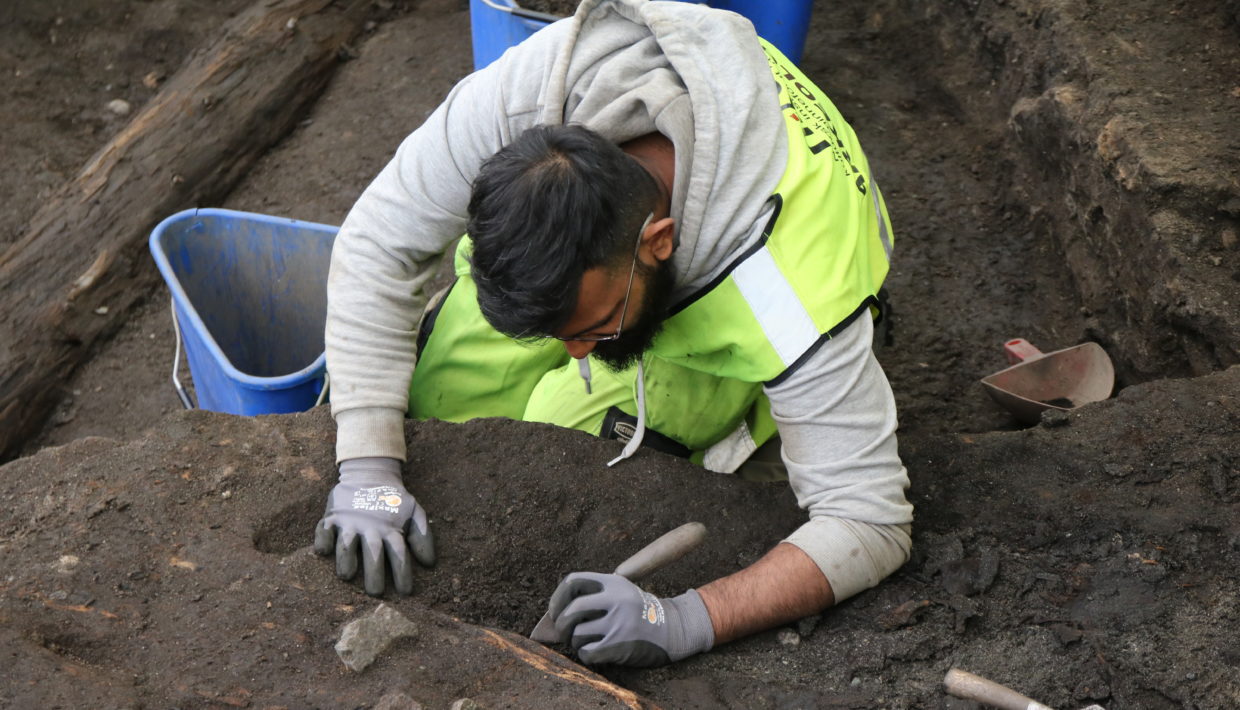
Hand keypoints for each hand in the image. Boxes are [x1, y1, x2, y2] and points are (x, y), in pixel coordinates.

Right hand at [313, 457, 434, 595]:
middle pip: (373, 553)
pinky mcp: (332, 517)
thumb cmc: (393, 501)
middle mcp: (370, 527)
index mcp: (391, 529)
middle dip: (374, 574)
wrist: (369, 473)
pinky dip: (322, 539)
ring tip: (347, 575)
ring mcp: (350, 522)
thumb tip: (429, 563)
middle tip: (376, 592)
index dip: (403, 573)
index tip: (406, 592)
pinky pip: (324, 529)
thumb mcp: (414, 512)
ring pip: (347, 543)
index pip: (399, 553)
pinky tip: (323, 551)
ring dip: (346, 559)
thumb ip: (423, 536)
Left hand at [546, 572, 713, 666]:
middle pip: (571, 609)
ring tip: (586, 641)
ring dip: (575, 641)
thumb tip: (550, 619)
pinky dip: (585, 654)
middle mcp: (615, 600)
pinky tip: (594, 651)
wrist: (673, 629)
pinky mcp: (620, 645)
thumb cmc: (639, 612)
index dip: (558, 596)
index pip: (573, 581)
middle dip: (561, 624)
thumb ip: (593, 597)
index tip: (555, 610)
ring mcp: (618, 623)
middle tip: (564, 631)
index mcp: (613, 583)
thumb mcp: (621, 592)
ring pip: (577, 633)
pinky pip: (587, 652)